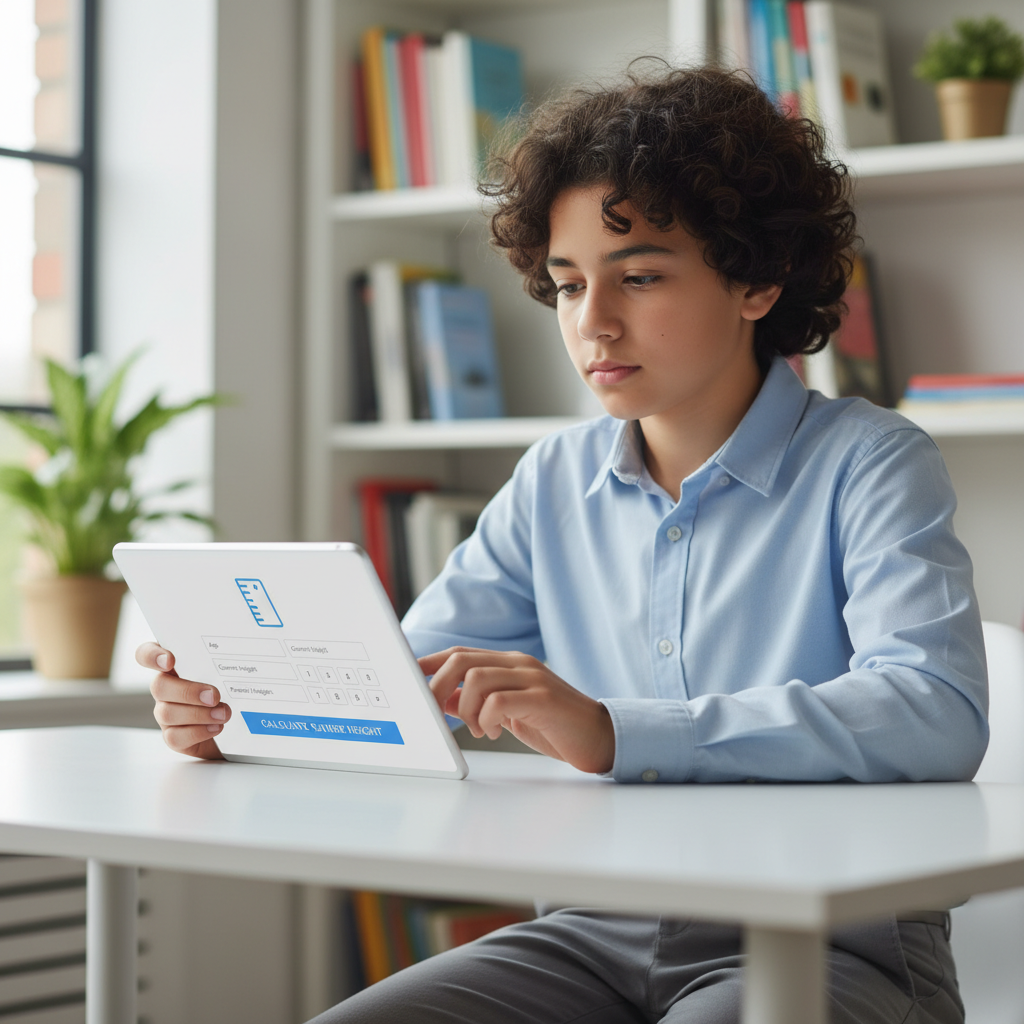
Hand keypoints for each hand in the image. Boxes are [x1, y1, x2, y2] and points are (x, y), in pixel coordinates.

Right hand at [137, 642, 227, 760]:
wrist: (229, 722)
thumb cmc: (223, 688)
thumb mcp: (221, 671)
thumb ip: (218, 661)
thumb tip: (232, 652)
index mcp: (172, 667)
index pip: (146, 654)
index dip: (151, 655)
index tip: (170, 660)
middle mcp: (164, 689)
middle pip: (158, 686)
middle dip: (188, 691)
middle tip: (215, 696)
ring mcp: (165, 712)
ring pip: (167, 713)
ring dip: (199, 714)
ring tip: (224, 713)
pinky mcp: (172, 736)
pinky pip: (175, 737)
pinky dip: (198, 732)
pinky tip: (216, 727)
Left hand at [420, 647, 614, 773]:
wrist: (601, 737)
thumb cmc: (554, 726)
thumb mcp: (508, 713)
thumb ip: (478, 702)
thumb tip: (442, 700)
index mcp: (509, 663)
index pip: (460, 653)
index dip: (430, 663)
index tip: (407, 677)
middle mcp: (519, 663)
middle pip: (462, 660)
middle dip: (438, 687)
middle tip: (437, 714)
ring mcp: (533, 678)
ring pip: (477, 678)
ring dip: (466, 709)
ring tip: (479, 730)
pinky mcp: (543, 698)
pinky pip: (499, 700)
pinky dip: (487, 718)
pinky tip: (495, 732)